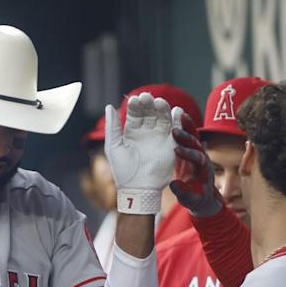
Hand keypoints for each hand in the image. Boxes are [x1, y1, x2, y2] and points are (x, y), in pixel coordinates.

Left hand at [104, 92, 180, 213]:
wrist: (138, 188)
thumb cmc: (123, 170)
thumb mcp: (114, 146)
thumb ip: (112, 126)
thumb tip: (109, 105)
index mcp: (132, 132)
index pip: (134, 113)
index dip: (135, 105)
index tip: (135, 99)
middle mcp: (146, 133)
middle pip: (149, 112)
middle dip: (148, 104)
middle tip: (147, 97)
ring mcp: (159, 138)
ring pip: (162, 118)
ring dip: (162, 109)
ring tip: (159, 102)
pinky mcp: (171, 145)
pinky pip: (175, 129)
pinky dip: (176, 119)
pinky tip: (175, 111)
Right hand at [168, 113, 222, 216]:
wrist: (203, 197)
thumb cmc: (196, 199)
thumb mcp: (190, 200)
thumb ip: (183, 193)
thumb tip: (174, 184)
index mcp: (203, 170)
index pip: (197, 159)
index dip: (188, 154)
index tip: (177, 151)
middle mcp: (202, 158)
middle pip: (196, 145)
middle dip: (186, 138)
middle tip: (174, 131)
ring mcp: (197, 153)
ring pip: (193, 136)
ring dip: (187, 126)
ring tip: (178, 114)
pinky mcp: (190, 150)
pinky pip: (188, 136)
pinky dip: (184, 125)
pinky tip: (177, 114)